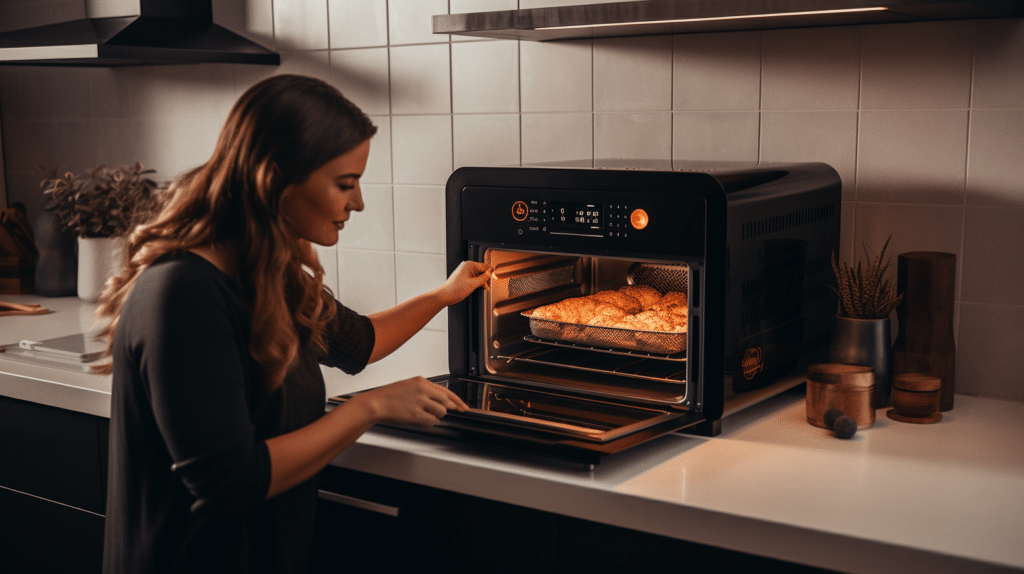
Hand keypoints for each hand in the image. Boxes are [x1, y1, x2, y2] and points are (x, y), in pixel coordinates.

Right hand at [353, 377, 468, 426]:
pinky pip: (432, 421)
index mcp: (421, 381)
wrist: (375, 403)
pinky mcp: (415, 415)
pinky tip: (422, 420)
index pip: (446, 391)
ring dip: (436, 416)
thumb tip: (442, 400)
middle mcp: (422, 390)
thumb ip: (425, 390)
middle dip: (445, 409)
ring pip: (440, 412)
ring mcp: (419, 402)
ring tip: (424, 414)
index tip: (463, 407)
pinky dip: (430, 422)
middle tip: (438, 412)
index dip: (457, 401)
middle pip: (446, 402)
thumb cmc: (389, 396)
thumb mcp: (408, 386)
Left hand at [438, 260, 492, 305]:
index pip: (484, 266)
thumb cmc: (455, 289)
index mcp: (469, 265)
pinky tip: (479, 288)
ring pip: (479, 275)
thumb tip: (490, 273)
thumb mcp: (473, 284)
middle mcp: (467, 266)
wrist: (446, 296)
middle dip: (486, 279)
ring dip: (483, 282)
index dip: (490, 273)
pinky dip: (478, 283)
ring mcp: (466, 272)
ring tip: (484, 288)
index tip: (494, 279)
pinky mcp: (465, 277)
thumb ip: (483, 278)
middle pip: (482, 271)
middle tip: (488, 286)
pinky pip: (475, 278)